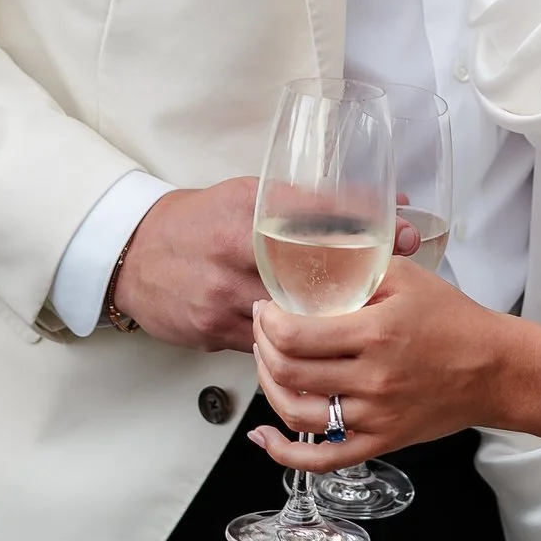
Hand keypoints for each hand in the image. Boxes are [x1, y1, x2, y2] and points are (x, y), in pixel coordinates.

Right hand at [111, 189, 421, 350]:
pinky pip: (268, 345)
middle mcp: (236, 256)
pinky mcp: (215, 332)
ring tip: (370, 321)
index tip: (406, 237)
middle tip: (399, 287)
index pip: (318, 221)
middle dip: (362, 282)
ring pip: (295, 318)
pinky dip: (298, 344)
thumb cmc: (199, 221)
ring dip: (333, 321)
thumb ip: (308, 201)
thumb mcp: (249, 195)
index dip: (368, 230)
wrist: (134, 255)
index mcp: (248, 214)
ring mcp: (224, 298)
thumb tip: (377, 201)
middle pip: (313, 276)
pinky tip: (324, 345)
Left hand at [249, 259, 510, 467]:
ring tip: (266, 365)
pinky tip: (265, 438)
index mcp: (375, 333)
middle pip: (288, 372)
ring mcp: (375, 416)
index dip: (267, 321)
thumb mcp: (407, 277)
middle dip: (261, 347)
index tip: (265, 306)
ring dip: (267, 388)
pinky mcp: (381, 441)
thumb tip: (314, 264)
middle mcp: (371, 378)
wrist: (495, 369)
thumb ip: (359, 269)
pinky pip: (323, 458)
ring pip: (296, 414)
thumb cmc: (454, 320)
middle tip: (262, 328)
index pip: (295, 334)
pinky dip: (286, 453)